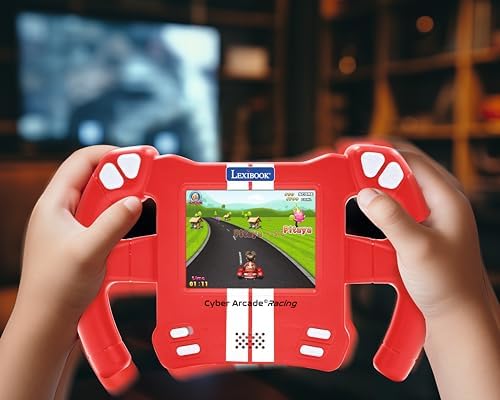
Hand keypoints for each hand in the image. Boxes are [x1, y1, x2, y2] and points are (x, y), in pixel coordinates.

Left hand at [17, 145, 141, 325]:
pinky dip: (119, 216)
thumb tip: (137, 201)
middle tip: (147, 180)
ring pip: (101, 199)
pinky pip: (103, 218)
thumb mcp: (89, 251)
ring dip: (121, 197)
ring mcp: (70, 227)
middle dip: (122, 176)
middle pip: (95, 178)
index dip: (112, 155)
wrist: (47, 323)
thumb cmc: (56, 289)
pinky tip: (131, 223)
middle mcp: (61, 211)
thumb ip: (114, 223)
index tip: (141, 157)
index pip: (82, 162)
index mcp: (54, 204)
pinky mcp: (80, 241)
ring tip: (141, 201)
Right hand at [357, 143, 499, 398]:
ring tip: (349, 181)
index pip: (408, 159)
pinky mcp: (420, 229)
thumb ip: (392, 218)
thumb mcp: (417, 248)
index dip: (377, 151)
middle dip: (371, 163)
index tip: (350, 150)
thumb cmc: (449, 284)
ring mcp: (430, 215)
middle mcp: (439, 201)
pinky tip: (363, 209)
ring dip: (373, 182)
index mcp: (446, 197)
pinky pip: (395, 206)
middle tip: (343, 163)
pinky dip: (377, 202)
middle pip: (401, 169)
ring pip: (396, 187)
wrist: (457, 315)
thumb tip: (366, 193)